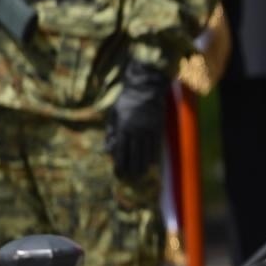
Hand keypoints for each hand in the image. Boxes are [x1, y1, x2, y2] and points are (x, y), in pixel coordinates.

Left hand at [106, 62, 167, 178]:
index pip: (120, 150)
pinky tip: (152, 163)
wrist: (146, 87)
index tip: (119, 173)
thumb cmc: (126, 100)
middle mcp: (136, 131)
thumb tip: (107, 148)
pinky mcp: (158, 127)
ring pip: (146, 152)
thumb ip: (111, 131)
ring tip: (141, 174)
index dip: (119, 163)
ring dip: (143, 165)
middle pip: (133, 154)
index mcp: (123, 127)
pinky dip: (153, 155)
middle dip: (131, 168)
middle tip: (130, 178)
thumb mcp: (113, 114)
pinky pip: (156, 145)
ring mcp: (148, 130)